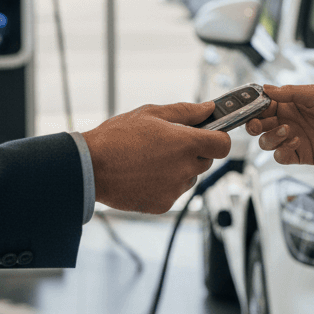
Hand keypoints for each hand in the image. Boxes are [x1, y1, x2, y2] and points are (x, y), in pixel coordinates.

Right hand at [82, 101, 230, 213]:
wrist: (90, 167)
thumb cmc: (117, 137)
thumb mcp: (150, 114)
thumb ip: (185, 111)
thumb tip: (208, 108)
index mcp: (186, 143)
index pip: (223, 145)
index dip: (218, 138)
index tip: (209, 135)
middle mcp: (185, 168)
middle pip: (206, 161)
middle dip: (194, 152)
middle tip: (168, 145)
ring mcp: (175, 189)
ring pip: (190, 178)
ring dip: (180, 169)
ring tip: (151, 160)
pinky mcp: (164, 204)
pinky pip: (174, 192)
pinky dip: (164, 185)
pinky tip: (144, 175)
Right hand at [246, 84, 313, 165]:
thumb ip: (289, 92)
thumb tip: (265, 89)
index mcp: (288, 104)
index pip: (262, 106)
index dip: (252, 108)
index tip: (248, 108)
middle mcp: (287, 121)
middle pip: (259, 127)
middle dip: (254, 126)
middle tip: (257, 125)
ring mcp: (292, 138)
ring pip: (267, 142)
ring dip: (270, 137)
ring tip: (287, 130)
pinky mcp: (301, 154)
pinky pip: (281, 156)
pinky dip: (282, 151)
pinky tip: (294, 142)